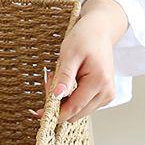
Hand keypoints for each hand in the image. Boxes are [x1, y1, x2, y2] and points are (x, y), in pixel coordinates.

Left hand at [41, 0, 127, 121]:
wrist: (100, 31)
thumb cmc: (85, 38)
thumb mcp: (69, 55)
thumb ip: (64, 77)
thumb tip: (57, 97)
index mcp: (99, 81)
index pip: (74, 108)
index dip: (54, 113)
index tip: (37, 113)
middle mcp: (107, 92)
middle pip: (75, 113)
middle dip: (58, 103)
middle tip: (49, 81)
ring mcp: (107, 96)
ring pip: (78, 111)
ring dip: (64, 100)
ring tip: (59, 77)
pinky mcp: (104, 96)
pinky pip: (82, 105)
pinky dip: (70, 97)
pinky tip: (67, 81)